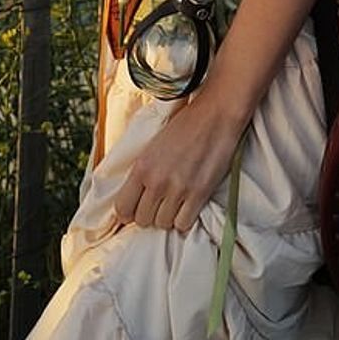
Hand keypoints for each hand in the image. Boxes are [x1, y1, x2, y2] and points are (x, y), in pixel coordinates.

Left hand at [113, 90, 245, 231]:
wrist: (216, 115)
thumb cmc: (186, 125)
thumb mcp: (153, 145)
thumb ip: (142, 171)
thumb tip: (134, 196)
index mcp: (141, 167)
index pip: (122, 209)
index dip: (129, 212)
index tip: (137, 208)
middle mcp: (156, 181)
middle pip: (142, 220)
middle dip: (150, 214)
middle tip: (160, 203)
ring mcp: (178, 190)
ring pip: (162, 224)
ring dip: (168, 216)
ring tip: (175, 202)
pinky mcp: (199, 194)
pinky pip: (183, 224)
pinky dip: (184, 219)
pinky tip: (188, 205)